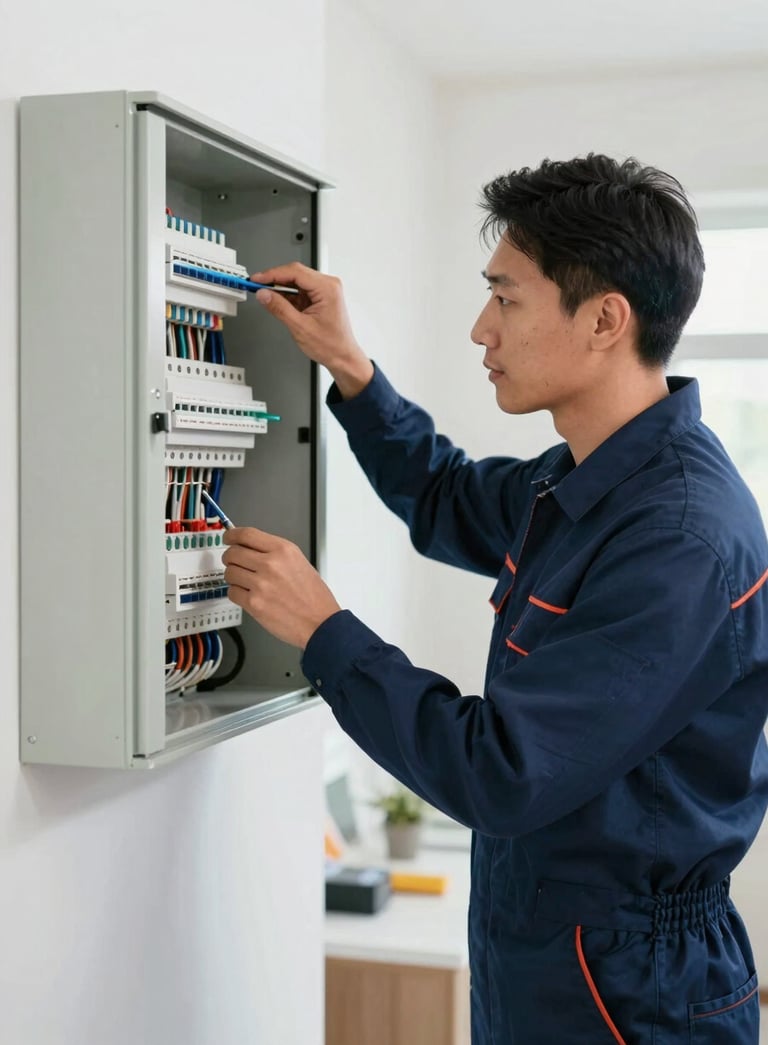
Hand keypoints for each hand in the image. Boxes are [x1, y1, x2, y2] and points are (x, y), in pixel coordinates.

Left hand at [222, 526, 340, 648]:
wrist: (320, 622)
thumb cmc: (313, 597)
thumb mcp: (299, 562)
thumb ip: (274, 553)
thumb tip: (250, 548)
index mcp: (283, 550)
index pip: (246, 534)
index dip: (232, 535)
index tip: (228, 538)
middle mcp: (271, 564)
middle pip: (233, 553)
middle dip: (230, 558)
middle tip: (234, 563)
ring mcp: (261, 584)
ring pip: (229, 573)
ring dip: (233, 577)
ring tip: (246, 582)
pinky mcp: (254, 603)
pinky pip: (232, 592)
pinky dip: (236, 594)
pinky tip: (248, 595)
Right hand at [250, 262, 373, 397]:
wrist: (342, 357)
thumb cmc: (331, 345)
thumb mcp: (300, 327)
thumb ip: (279, 308)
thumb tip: (264, 295)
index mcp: (327, 288)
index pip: (295, 272)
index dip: (272, 274)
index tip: (257, 279)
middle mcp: (328, 286)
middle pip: (295, 273)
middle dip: (274, 280)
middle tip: (257, 286)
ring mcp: (325, 291)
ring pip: (296, 281)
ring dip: (280, 288)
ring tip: (266, 296)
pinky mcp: (320, 297)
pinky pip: (300, 290)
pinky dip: (287, 295)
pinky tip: (278, 301)